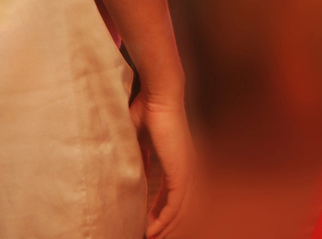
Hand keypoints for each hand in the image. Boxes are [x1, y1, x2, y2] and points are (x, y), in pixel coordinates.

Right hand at [132, 89, 193, 237]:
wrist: (157, 97)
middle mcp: (188, 169)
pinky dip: (164, 219)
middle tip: (149, 238)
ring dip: (164, 228)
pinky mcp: (182, 169)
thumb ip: (141, 161)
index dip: (160, 214)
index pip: (173, 197)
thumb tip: (133, 176)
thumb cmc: (147, 113)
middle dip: (165, 227)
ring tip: (149, 238)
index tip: (146, 227)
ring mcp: (188, 169)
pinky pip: (175, 203)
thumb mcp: (139, 144)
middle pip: (181, 208)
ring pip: (180, 210)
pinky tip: (152, 230)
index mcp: (179, 163)